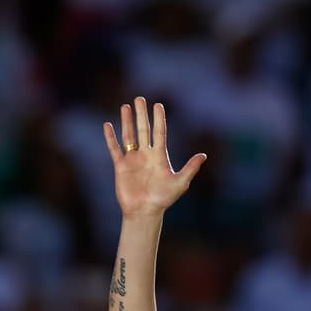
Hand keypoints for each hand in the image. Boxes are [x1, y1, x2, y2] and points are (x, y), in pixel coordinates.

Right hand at [102, 97, 205, 218]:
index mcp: (160, 156)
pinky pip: (114, 149)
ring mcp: (133, 160)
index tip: (158, 105)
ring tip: (125, 106)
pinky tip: (108, 125)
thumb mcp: (180, 183)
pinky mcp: (121, 167)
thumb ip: (190, 168)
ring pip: (129, 136)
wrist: (144, 212)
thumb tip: (203, 155)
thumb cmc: (163, 199)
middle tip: (140, 99)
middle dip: (141, 115)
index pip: (159, 132)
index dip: (159, 119)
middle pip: (143, 130)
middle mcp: (146, 154)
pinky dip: (110, 138)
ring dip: (127, 121)